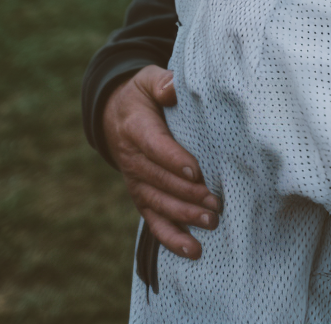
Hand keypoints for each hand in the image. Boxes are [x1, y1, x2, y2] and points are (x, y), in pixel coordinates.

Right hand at [103, 65, 220, 259]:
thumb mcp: (147, 80)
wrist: (114, 113)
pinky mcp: (140, 195)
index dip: (174, 160)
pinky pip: (153, 220)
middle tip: (215, 202)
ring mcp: (135, 181)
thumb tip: (174, 87)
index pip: (155, 147)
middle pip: (160, 181)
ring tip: (211, 222)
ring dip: (184, 216)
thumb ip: (162, 83)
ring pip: (158, 204)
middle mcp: (132, 159)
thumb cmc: (140, 94)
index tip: (197, 171)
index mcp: (135, 129)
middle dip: (188, 194)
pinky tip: (192, 250)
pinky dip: (171, 238)